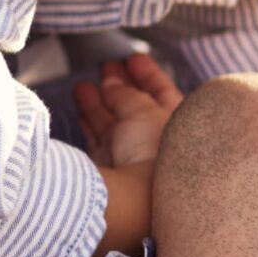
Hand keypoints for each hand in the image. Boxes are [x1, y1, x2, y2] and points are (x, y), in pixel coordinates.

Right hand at [73, 52, 182, 169]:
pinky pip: (97, 136)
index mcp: (178, 126)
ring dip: (99, 99)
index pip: (164, 93)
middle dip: (121, 85)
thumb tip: (112, 81)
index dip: (149, 74)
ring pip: (114, 121)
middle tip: (106, 65)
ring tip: (84, 81)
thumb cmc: (152, 151)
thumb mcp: (144, 110)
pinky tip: (79, 98)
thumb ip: (127, 93)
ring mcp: (131, 157)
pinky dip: (88, 117)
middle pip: (136, 107)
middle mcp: (156, 143)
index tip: (134, 58)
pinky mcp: (107, 167)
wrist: (134, 199)